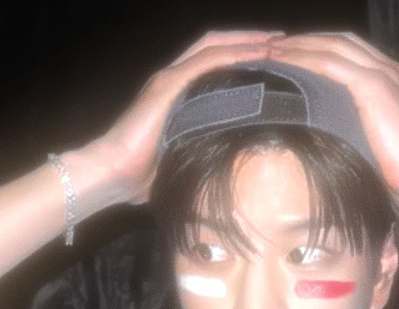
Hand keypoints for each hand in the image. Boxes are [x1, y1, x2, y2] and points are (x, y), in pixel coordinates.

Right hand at [92, 31, 281, 203]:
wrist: (112, 173)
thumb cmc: (146, 176)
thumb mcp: (187, 160)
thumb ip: (208, 154)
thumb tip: (239, 173)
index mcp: (180, 94)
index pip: (217, 63)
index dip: (246, 57)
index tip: (277, 61)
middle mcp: (175, 78)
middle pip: (219, 46)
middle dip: (252, 42)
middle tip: (285, 44)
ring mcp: (170, 79)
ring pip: (215, 47)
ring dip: (247, 42)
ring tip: (278, 44)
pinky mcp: (167, 85)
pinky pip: (206, 61)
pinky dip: (233, 54)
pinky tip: (257, 55)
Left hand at [269, 33, 398, 208]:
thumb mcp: (384, 151)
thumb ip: (366, 139)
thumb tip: (338, 151)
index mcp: (397, 84)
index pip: (354, 55)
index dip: (323, 52)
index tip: (296, 60)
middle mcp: (392, 71)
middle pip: (342, 42)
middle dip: (308, 41)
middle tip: (277, 48)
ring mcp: (384, 75)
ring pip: (333, 46)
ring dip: (299, 45)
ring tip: (271, 50)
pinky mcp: (373, 85)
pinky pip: (329, 63)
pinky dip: (303, 58)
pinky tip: (282, 60)